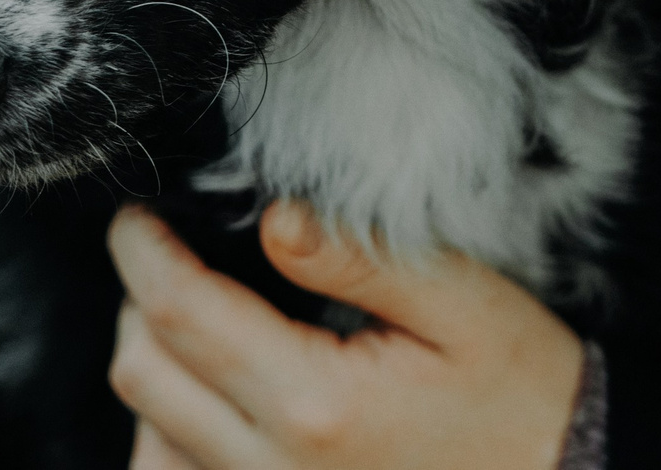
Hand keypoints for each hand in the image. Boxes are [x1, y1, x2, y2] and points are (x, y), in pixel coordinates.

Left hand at [106, 200, 584, 469]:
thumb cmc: (524, 394)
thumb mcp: (467, 305)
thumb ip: (362, 256)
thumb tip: (273, 216)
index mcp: (316, 402)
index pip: (181, 313)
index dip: (143, 252)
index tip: (138, 215)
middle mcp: (275, 466)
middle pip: (143, 376)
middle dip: (136, 300)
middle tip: (161, 252)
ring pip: (149, 438)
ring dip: (152, 368)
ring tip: (188, 315)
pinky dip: (170, 433)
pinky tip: (211, 393)